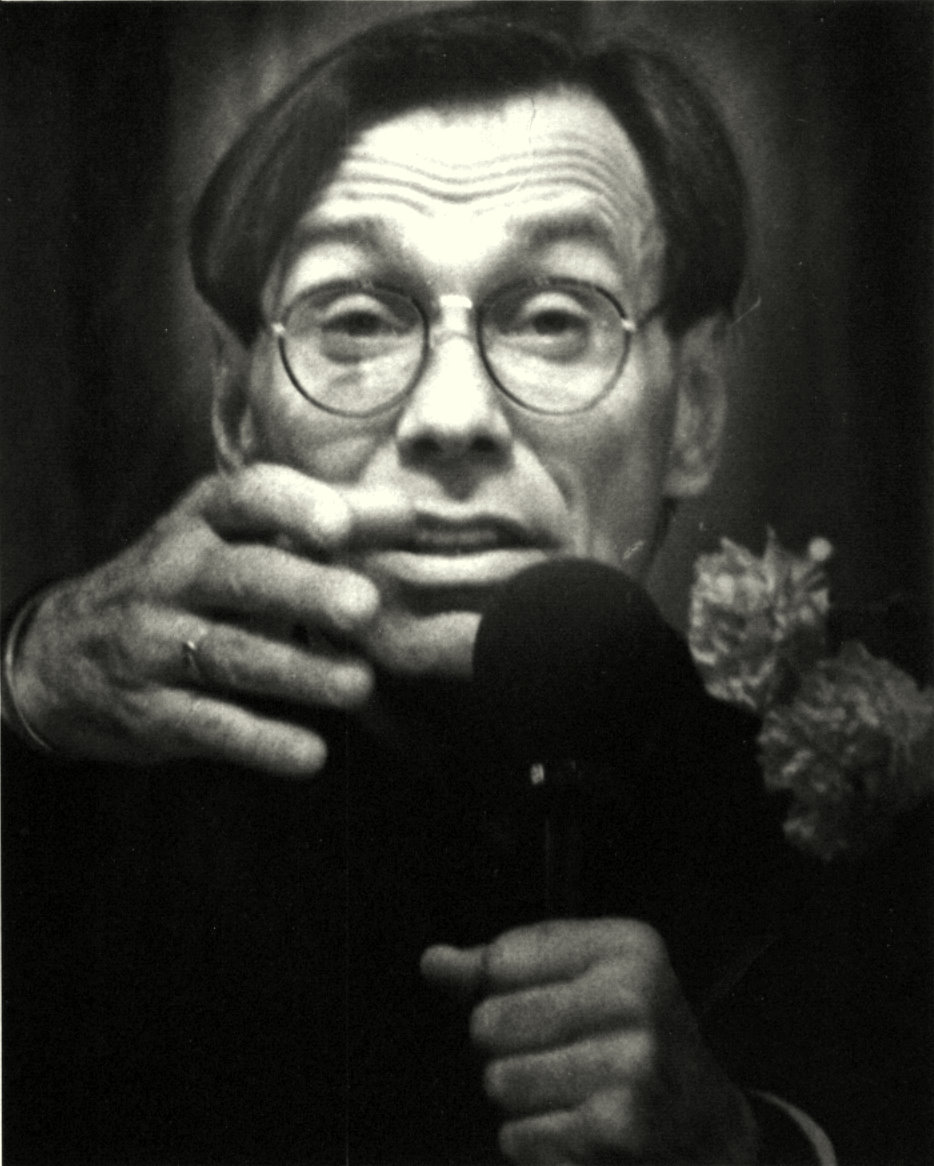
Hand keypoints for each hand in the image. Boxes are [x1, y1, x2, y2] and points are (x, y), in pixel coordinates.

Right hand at [9, 463, 413, 774]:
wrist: (61, 655)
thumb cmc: (179, 584)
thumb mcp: (225, 539)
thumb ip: (313, 525)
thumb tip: (408, 514)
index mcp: (199, 524)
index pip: (242, 498)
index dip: (292, 507)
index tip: (342, 525)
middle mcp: (172, 575)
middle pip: (241, 577)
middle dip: (304, 591)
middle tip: (364, 607)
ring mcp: (154, 643)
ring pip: (230, 655)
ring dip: (297, 672)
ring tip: (358, 685)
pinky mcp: (150, 710)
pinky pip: (209, 725)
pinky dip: (260, 742)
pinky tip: (310, 755)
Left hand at [422, 920, 757, 1164]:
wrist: (709, 1131)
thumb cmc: (630, 1042)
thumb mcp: (585, 981)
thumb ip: (503, 967)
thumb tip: (432, 962)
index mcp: (627, 947)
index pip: (503, 959)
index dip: (500, 991)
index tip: (540, 1006)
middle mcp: (635, 996)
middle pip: (492, 1021)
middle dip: (507, 1049)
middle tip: (556, 1058)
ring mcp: (630, 1064)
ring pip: (500, 1080)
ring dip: (520, 1099)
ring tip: (568, 1095)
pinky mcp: (617, 1128)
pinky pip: (517, 1135)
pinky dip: (533, 1142)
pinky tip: (576, 1131)